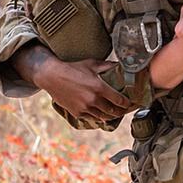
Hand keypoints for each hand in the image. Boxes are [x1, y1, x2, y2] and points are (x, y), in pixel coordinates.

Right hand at [12, 44, 133, 120]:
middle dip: (120, 111)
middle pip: (113, 111)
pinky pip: (92, 118)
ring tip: (114, 113)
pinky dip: (98, 117)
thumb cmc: (73, 68)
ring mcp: (85, 108)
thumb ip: (107, 66)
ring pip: (103, 117)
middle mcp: (93, 100)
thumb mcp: (91, 64)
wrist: (52, 76)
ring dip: (110, 116)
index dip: (127, 103)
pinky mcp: (77, 113)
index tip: (130, 103)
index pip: (119, 100)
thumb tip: (119, 64)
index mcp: (99, 87)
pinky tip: (101, 114)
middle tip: (124, 110)